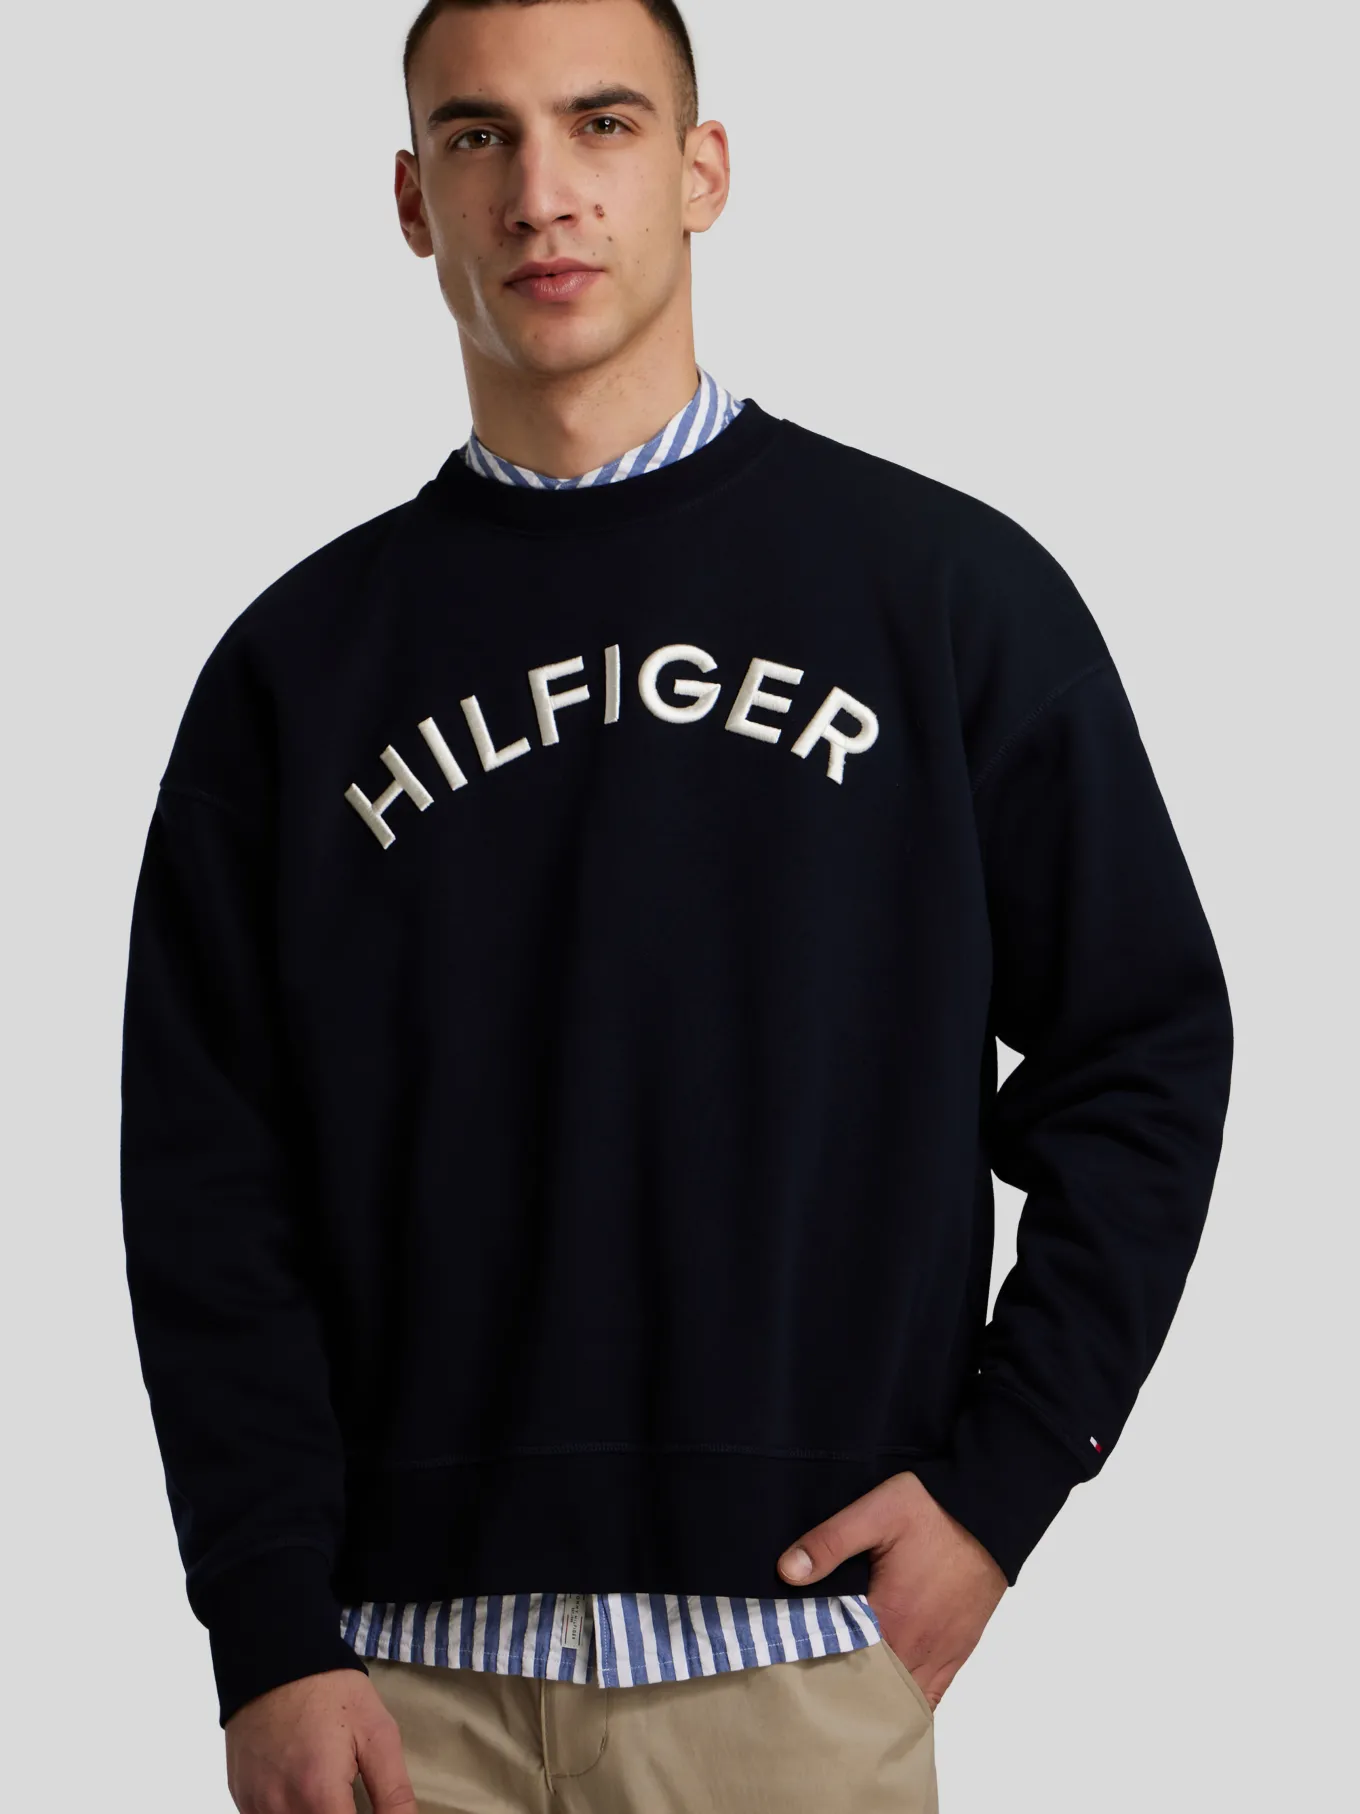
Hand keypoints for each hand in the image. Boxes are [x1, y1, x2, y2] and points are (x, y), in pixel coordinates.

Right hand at [225, 1668, 415, 1811]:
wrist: (275, 1657)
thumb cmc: (331, 1691)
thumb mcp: (376, 1733)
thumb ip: (393, 1792)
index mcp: (318, 1795)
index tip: (367, 1808)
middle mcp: (279, 1809)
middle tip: (349, 1796)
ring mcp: (254, 1805)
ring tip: (329, 1792)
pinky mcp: (240, 1797)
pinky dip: (288, 1812)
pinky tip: (302, 1792)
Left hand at [777, 1470, 1007, 1710]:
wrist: (987, 1514)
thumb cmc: (932, 1511)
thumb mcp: (876, 1511)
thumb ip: (830, 1541)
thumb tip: (787, 1572)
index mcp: (889, 1619)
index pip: (840, 1663)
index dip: (811, 1668)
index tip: (786, 1666)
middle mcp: (916, 1647)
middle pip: (868, 1691)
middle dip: (838, 1692)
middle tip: (807, 1684)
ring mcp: (940, 1655)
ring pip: (900, 1700)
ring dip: (872, 1700)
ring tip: (840, 1694)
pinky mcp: (957, 1653)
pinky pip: (930, 1696)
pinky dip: (907, 1704)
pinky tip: (886, 1702)